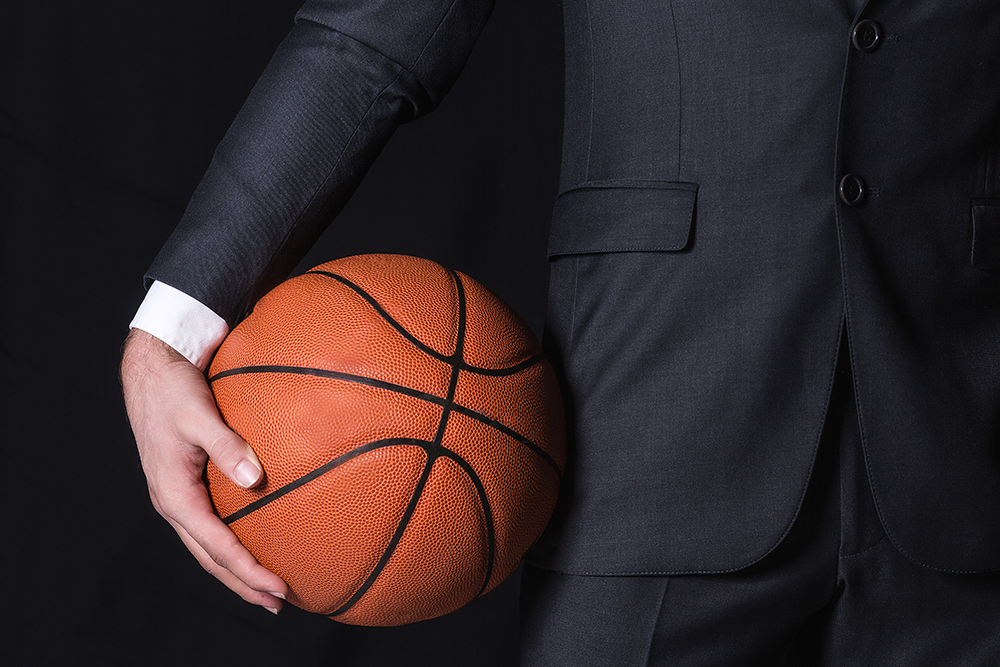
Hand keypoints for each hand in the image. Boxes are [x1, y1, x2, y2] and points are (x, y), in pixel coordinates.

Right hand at [121, 328, 287, 612]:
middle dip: (243, 583)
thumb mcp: (199, 415)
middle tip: (278, 602)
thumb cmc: (174, 390)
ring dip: (237, 568)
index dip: (248, 571)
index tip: (279, 588)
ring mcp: (179, 495)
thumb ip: (227, 446)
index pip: (216, 547)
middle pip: (211, 557)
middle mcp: (174, 502)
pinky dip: (233, 540)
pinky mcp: (188, 483)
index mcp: (174, 495)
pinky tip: (256, 539)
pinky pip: (212, 522)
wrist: (152, 368)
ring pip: (209, 545)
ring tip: (268, 585)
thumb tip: (256, 478)